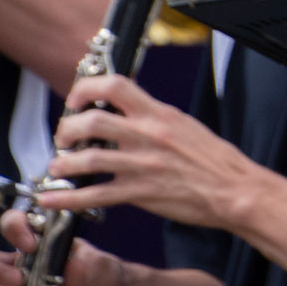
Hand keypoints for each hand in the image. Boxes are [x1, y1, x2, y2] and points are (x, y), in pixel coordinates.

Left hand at [34, 73, 264, 230]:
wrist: (235, 190)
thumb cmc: (215, 161)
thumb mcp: (186, 126)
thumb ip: (155, 119)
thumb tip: (128, 114)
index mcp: (160, 114)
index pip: (117, 85)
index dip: (87, 88)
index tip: (76, 99)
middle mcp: (149, 135)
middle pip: (93, 120)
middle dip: (67, 128)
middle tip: (64, 137)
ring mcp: (142, 165)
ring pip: (87, 158)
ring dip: (62, 164)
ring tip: (56, 167)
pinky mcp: (140, 193)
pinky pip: (94, 195)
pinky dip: (67, 199)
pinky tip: (51, 200)